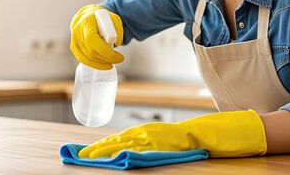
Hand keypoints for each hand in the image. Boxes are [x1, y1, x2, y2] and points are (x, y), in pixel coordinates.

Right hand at [70, 4, 123, 69]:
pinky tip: (104, 65)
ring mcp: (74, 40)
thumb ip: (118, 28)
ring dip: (103, 63)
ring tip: (114, 62)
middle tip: (120, 59)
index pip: (91, 39)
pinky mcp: (74, 47)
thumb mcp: (113, 18)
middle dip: (107, 58)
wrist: (87, 16)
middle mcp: (78, 31)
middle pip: (91, 51)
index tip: (117, 55)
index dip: (104, 50)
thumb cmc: (101, 18)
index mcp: (86, 22)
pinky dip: (95, 65)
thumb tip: (118, 42)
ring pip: (88, 58)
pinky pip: (84, 60)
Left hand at [78, 110, 266, 158]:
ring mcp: (155, 138)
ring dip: (105, 150)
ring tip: (88, 157)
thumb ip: (149, 146)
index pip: (119, 139)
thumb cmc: (188, 140)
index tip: (82, 153)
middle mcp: (148, 132)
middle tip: (77, 156)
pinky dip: (127, 152)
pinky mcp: (164, 144)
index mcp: (147, 132)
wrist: (211, 133)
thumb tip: (129, 155)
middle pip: (117, 141)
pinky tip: (116, 156)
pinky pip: (142, 149)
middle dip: (97, 149)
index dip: (100, 146)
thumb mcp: (165, 142)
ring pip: (124, 144)